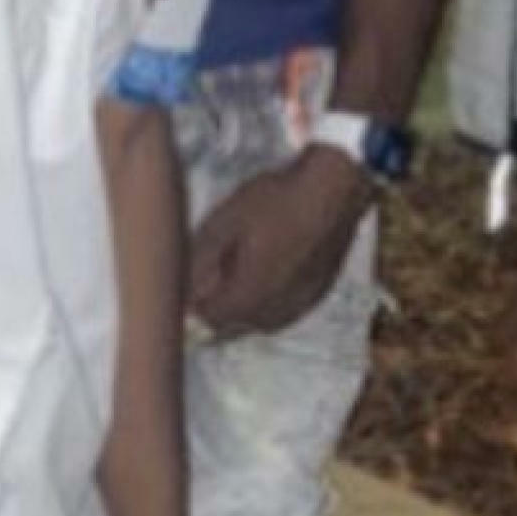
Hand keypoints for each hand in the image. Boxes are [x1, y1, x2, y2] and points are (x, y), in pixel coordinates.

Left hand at [185, 148, 369, 339]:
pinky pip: (285, 310)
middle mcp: (275, 310)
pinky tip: (268, 273)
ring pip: (261, 321)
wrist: (333, 188)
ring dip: (244, 307)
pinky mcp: (318, 294)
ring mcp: (301, 304)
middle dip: (218, 308)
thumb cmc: (273, 202)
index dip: (193, 304)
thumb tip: (183, 292)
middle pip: (234, 327)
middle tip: (211, 275)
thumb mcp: (221, 225)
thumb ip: (197, 265)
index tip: (188, 282)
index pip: (208, 320)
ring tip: (238, 273)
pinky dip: (269, 300)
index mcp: (248, 297)